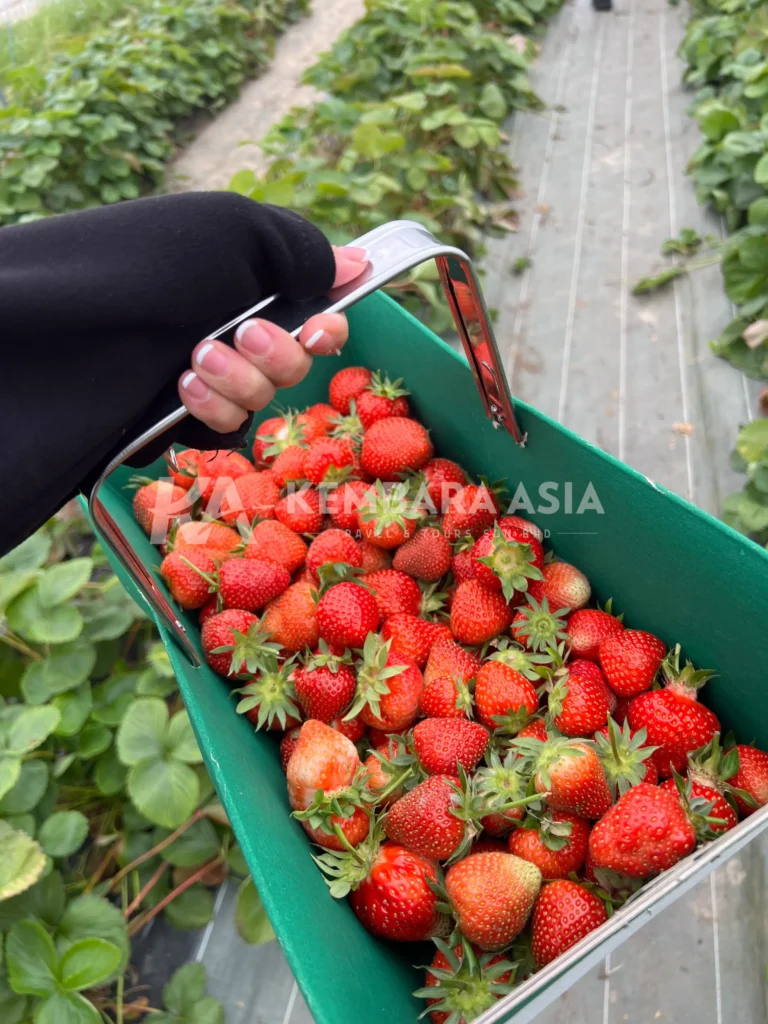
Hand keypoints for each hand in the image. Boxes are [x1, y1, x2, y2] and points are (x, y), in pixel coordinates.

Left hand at [178, 245, 367, 432]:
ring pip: (263, 397)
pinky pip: (229, 425)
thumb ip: (305, 255)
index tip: (316, 330)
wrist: (81, 306)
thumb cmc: (159, 258)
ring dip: (238, 378)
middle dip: (278, 354)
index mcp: (259, 287)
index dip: (329, 330)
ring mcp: (216, 372)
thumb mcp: (241, 235)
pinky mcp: (190, 408)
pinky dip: (213, 407)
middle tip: (243, 333)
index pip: (320, 317)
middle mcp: (242, 330)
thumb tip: (360, 264)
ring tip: (199, 356)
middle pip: (297, 364)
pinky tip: (186, 383)